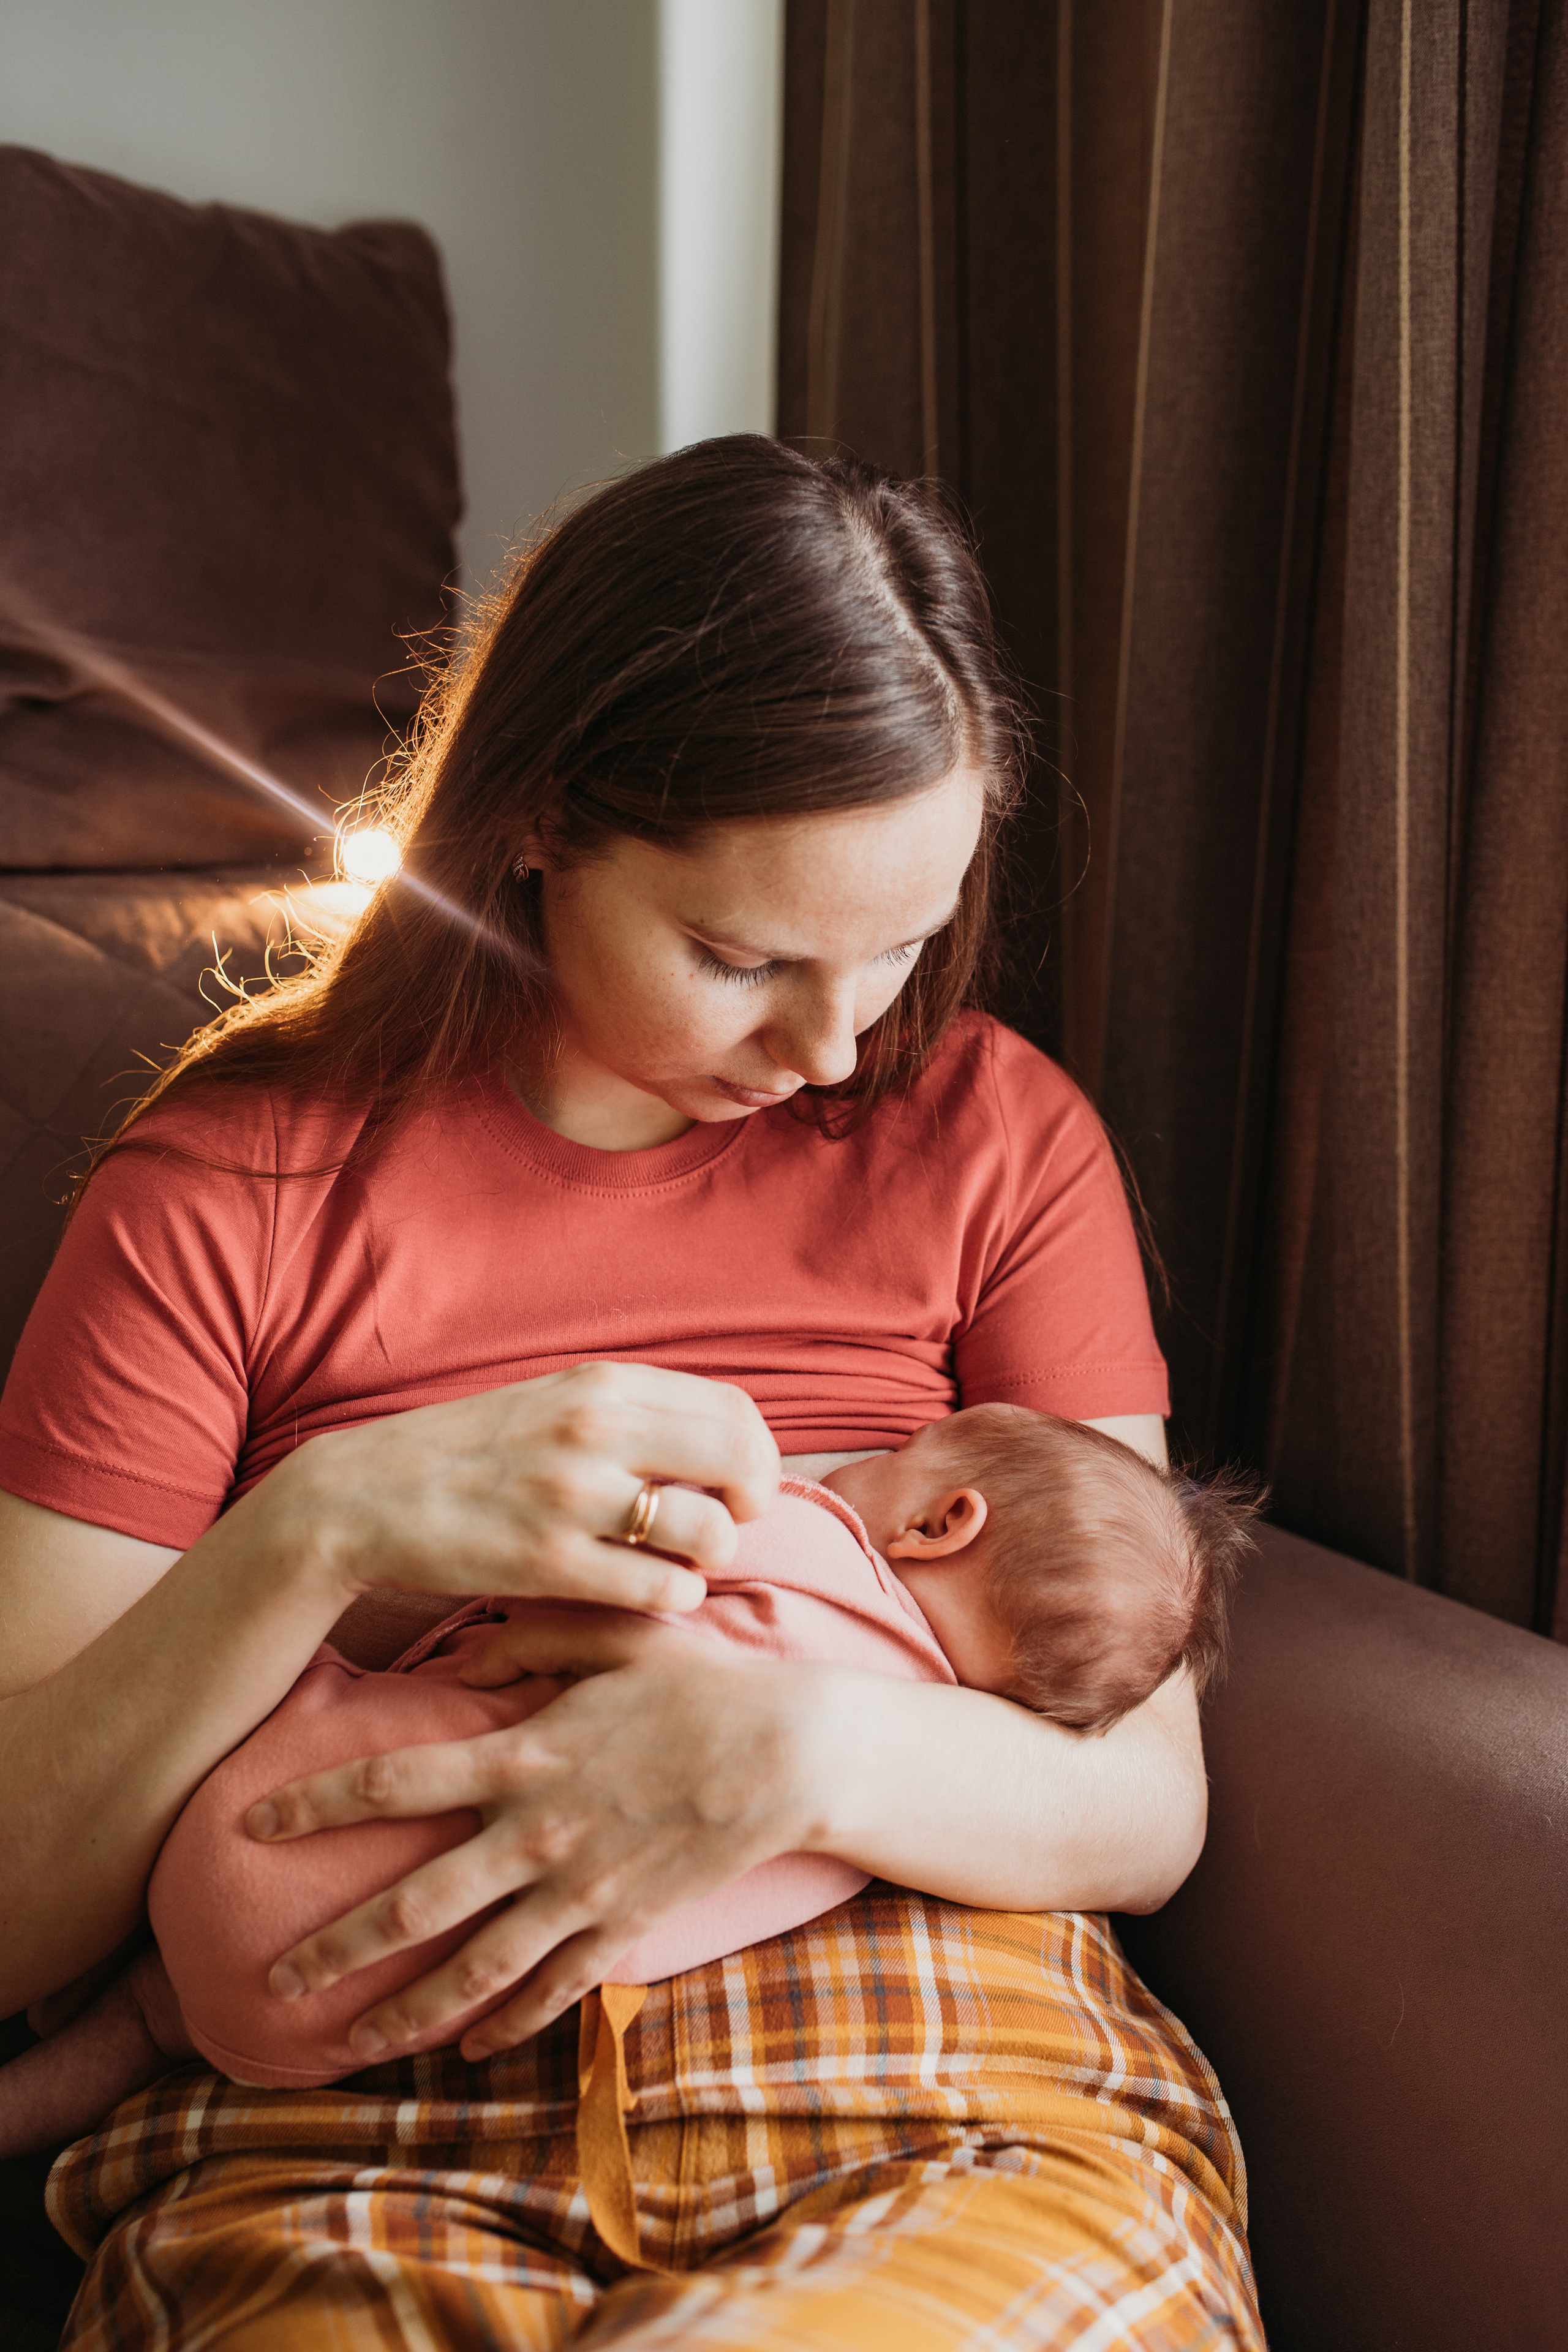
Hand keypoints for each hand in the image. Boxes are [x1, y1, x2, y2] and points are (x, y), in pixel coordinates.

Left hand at [248, 1609, 828, 2060]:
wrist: (792, 1753)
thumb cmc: (701, 1684)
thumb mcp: (612, 1639)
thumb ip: (530, 1639)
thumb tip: (464, 1646)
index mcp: (520, 1755)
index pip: (391, 1782)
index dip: (314, 1801)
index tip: (252, 1821)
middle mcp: (534, 1833)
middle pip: (412, 1903)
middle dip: (333, 1947)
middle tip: (272, 1978)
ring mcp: (579, 1890)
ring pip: (472, 1969)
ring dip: (404, 2011)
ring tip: (347, 2042)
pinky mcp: (623, 1925)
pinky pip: (552, 1990)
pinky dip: (507, 2024)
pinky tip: (470, 2048)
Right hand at [282, 1360, 778, 1615]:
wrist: (360, 1499)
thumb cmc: (470, 1456)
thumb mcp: (553, 1402)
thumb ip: (630, 1412)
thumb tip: (719, 1442)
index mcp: (602, 1385)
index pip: (735, 1412)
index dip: (754, 1456)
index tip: (734, 1485)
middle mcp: (596, 1430)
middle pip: (741, 1463)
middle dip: (750, 1505)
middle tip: (723, 1526)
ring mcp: (574, 1497)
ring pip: (711, 1534)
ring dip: (707, 1558)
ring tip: (675, 1563)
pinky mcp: (549, 1564)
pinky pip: (661, 1589)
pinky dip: (672, 1597)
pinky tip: (646, 1591)